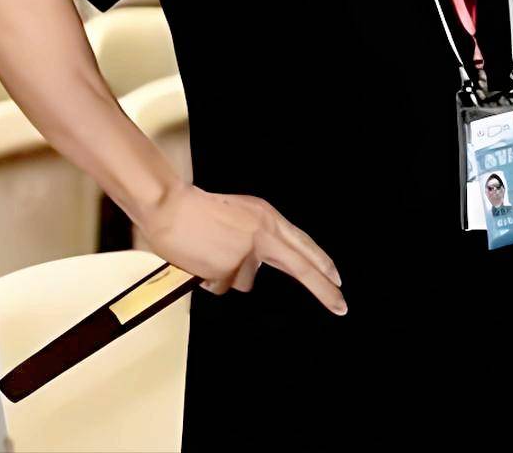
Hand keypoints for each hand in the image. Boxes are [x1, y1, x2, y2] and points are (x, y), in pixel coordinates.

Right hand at [140, 182, 345, 314]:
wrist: (171, 207)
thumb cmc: (200, 210)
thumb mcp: (243, 213)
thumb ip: (262, 234)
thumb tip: (265, 262)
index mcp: (269, 217)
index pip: (305, 244)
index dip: (323, 264)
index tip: (338, 281)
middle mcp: (264, 235)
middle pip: (301, 266)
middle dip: (324, 289)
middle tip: (341, 306)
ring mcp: (247, 254)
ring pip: (247, 282)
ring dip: (229, 274)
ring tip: (209, 253)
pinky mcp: (228, 269)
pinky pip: (222, 286)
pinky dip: (211, 278)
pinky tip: (201, 260)